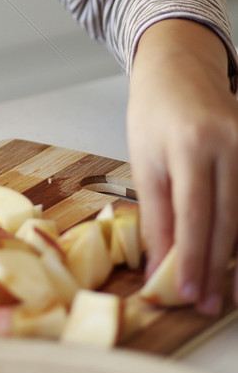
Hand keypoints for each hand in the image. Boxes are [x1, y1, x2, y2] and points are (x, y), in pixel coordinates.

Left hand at [127, 18, 237, 314]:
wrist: (180, 69)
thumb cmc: (155, 114)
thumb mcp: (144, 160)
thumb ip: (157, 215)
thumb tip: (162, 266)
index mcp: (190, 144)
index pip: (193, 214)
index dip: (192, 258)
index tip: (187, 293)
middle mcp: (228, 145)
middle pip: (227, 221)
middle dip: (216, 269)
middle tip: (206, 304)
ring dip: (235, 259)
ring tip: (224, 292)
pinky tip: (234, 260)